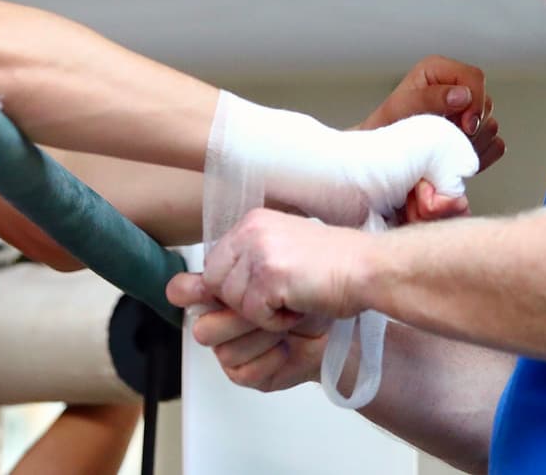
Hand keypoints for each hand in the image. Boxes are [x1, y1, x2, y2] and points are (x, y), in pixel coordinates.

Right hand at [167, 273, 328, 392]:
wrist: (340, 305)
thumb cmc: (310, 280)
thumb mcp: (271, 256)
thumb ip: (234, 258)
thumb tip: (202, 265)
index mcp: (221, 286)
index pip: (183, 291)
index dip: (199, 291)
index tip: (219, 289)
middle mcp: (222, 318)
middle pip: (202, 327)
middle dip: (239, 316)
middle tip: (271, 303)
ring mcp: (233, 346)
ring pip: (223, 350)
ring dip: (260, 335)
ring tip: (286, 322)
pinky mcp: (248, 372)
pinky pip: (243, 372)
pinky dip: (270, 357)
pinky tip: (287, 344)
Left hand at [190, 208, 370, 332]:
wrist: (370, 269)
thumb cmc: (333, 267)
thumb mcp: (279, 256)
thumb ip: (235, 269)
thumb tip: (175, 291)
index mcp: (252, 222)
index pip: (213, 265)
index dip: (234, 289)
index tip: (264, 292)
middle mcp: (251, 230)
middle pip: (216, 284)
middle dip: (244, 302)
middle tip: (281, 297)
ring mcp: (260, 250)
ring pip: (233, 301)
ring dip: (262, 313)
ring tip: (294, 299)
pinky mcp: (271, 274)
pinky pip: (254, 314)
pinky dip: (276, 322)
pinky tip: (299, 307)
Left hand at [358, 55, 504, 173]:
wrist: (386, 154)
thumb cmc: (388, 126)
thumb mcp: (402, 106)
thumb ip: (431, 97)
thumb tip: (463, 94)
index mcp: (440, 71)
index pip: (475, 78)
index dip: (475, 102)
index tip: (464, 126)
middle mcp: (457, 87)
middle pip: (487, 103)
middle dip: (471, 127)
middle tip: (448, 141)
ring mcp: (468, 111)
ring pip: (492, 126)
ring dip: (473, 143)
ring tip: (445, 150)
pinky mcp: (475, 134)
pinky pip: (495, 145)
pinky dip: (480, 156)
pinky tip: (456, 158)